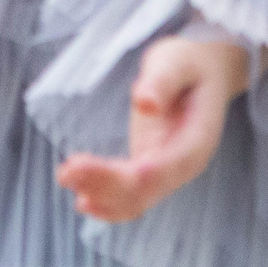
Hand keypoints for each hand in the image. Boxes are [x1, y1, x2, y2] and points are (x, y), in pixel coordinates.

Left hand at [54, 34, 251, 221]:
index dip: (144, 176)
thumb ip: (162, 82)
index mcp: (197, 139)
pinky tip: (84, 201)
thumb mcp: (176, 62)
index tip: (112, 173)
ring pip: (137, 198)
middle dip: (107, 184)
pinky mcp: (149, 168)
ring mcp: (166, 170)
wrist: (202, 72)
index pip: (171, 165)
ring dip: (102, 195)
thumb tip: (145, 103)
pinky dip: (109, 204)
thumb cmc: (188, 64)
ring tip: (65, 178)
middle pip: (148, 187)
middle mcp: (184, 163)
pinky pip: (132, 196)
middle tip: (67, 171)